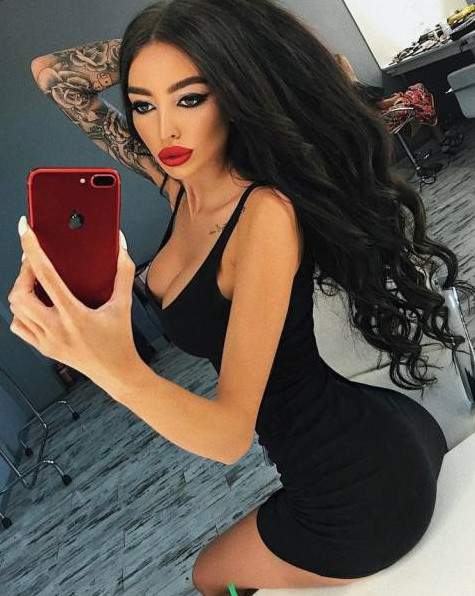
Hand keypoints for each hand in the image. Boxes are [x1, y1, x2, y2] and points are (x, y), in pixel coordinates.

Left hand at [8, 216, 139, 383]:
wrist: (116, 372)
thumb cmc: (120, 340)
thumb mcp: (124, 304)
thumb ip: (123, 272)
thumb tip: (120, 246)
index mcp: (75, 316)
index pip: (46, 276)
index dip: (32, 250)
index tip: (25, 230)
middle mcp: (56, 329)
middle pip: (20, 294)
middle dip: (22, 273)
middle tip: (33, 264)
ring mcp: (46, 340)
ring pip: (16, 309)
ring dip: (21, 290)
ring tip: (35, 281)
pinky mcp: (43, 348)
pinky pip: (19, 326)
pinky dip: (20, 311)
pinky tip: (34, 304)